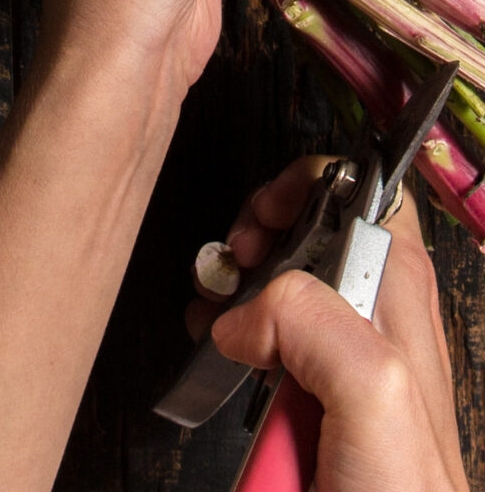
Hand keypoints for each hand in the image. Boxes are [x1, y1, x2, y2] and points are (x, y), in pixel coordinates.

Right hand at [206, 159, 467, 491]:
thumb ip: (314, 322)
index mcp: (400, 300)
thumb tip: (246, 309)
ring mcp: (343, 380)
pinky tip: (227, 383)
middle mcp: (376, 330)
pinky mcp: (315, 424)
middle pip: (311, 248)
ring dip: (237, 315)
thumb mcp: (372, 393)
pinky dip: (236, 375)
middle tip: (228, 271)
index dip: (307, 190)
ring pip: (281, 314)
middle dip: (257, 251)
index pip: (365, 198)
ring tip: (215, 328)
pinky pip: (266, 378)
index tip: (259, 219)